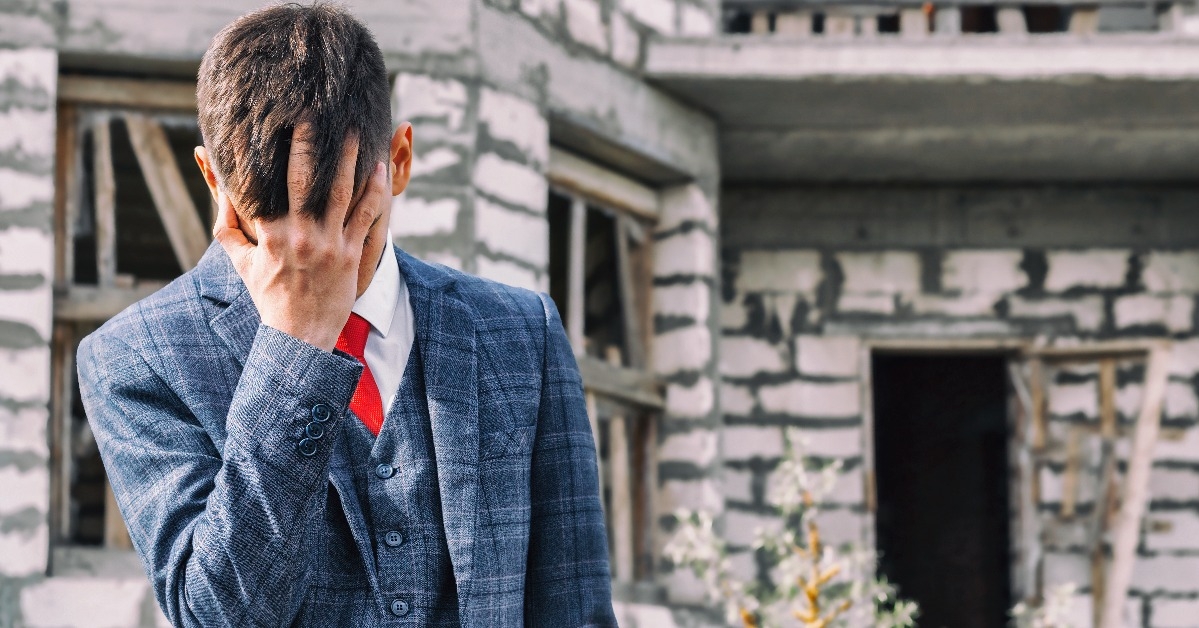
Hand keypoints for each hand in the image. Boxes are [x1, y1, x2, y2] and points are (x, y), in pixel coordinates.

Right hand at [213, 124, 386, 351]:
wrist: (299, 334)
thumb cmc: (267, 294)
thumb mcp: (239, 259)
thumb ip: (226, 221)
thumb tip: (215, 183)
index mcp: (268, 234)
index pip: (263, 184)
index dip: (262, 152)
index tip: (266, 122)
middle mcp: (298, 235)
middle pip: (304, 180)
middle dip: (308, 144)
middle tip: (313, 111)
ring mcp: (327, 244)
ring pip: (340, 192)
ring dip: (348, 159)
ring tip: (354, 130)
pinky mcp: (351, 254)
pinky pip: (365, 215)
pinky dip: (374, 190)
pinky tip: (378, 168)